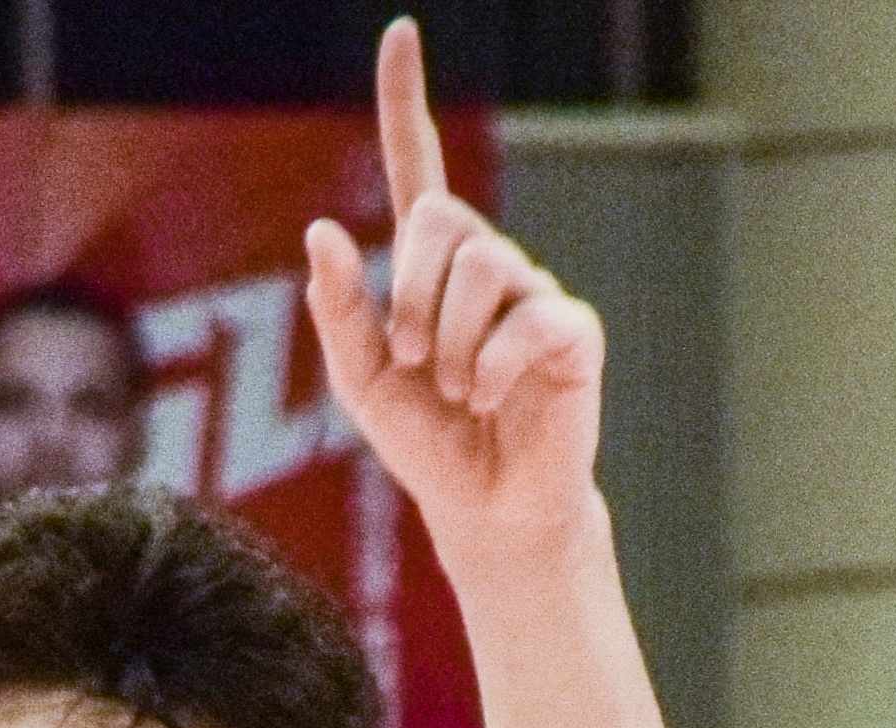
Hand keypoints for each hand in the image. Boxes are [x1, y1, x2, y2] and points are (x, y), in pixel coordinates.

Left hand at [302, 18, 604, 559]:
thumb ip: (338, 311)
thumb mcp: (361, 384)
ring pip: (481, 268)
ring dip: (449, 342)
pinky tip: (489, 399)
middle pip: (440, 218)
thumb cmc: (427, 446)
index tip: (400, 33)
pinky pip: (526, 320)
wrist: (486, 511)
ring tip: (455, 391)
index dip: (405, 101)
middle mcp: (486, 265)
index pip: (416, 166)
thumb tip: (322, 229)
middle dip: (411, 293)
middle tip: (413, 361)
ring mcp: (534, 293)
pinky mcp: (572, 332)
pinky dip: (491, 368)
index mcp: (430, 268)